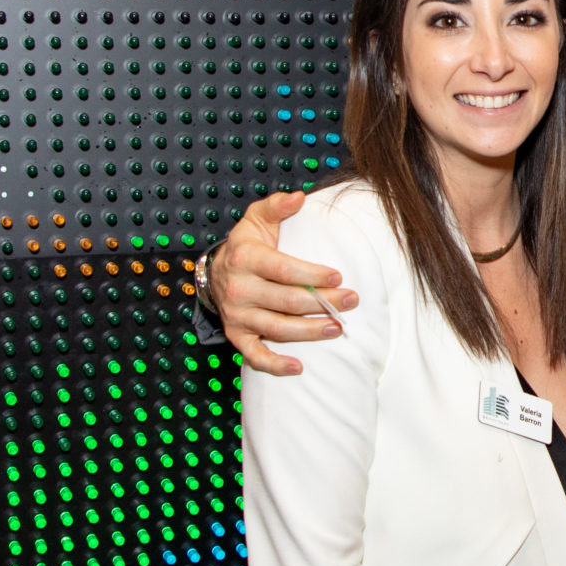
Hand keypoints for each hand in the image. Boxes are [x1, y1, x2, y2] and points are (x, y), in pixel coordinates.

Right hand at [205, 190, 359, 375]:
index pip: (283, 270)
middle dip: (323, 302)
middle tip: (351, 300)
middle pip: (287, 301)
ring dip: (310, 332)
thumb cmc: (246, 245)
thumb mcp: (256, 219)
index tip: (338, 276)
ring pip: (278, 329)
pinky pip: (255, 356)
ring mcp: (238, 315)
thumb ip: (277, 206)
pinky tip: (299, 368)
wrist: (215, 272)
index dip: (312, 275)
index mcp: (245, 258)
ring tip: (338, 327)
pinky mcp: (237, 336)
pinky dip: (276, 365)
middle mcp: (239, 289)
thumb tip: (298, 197)